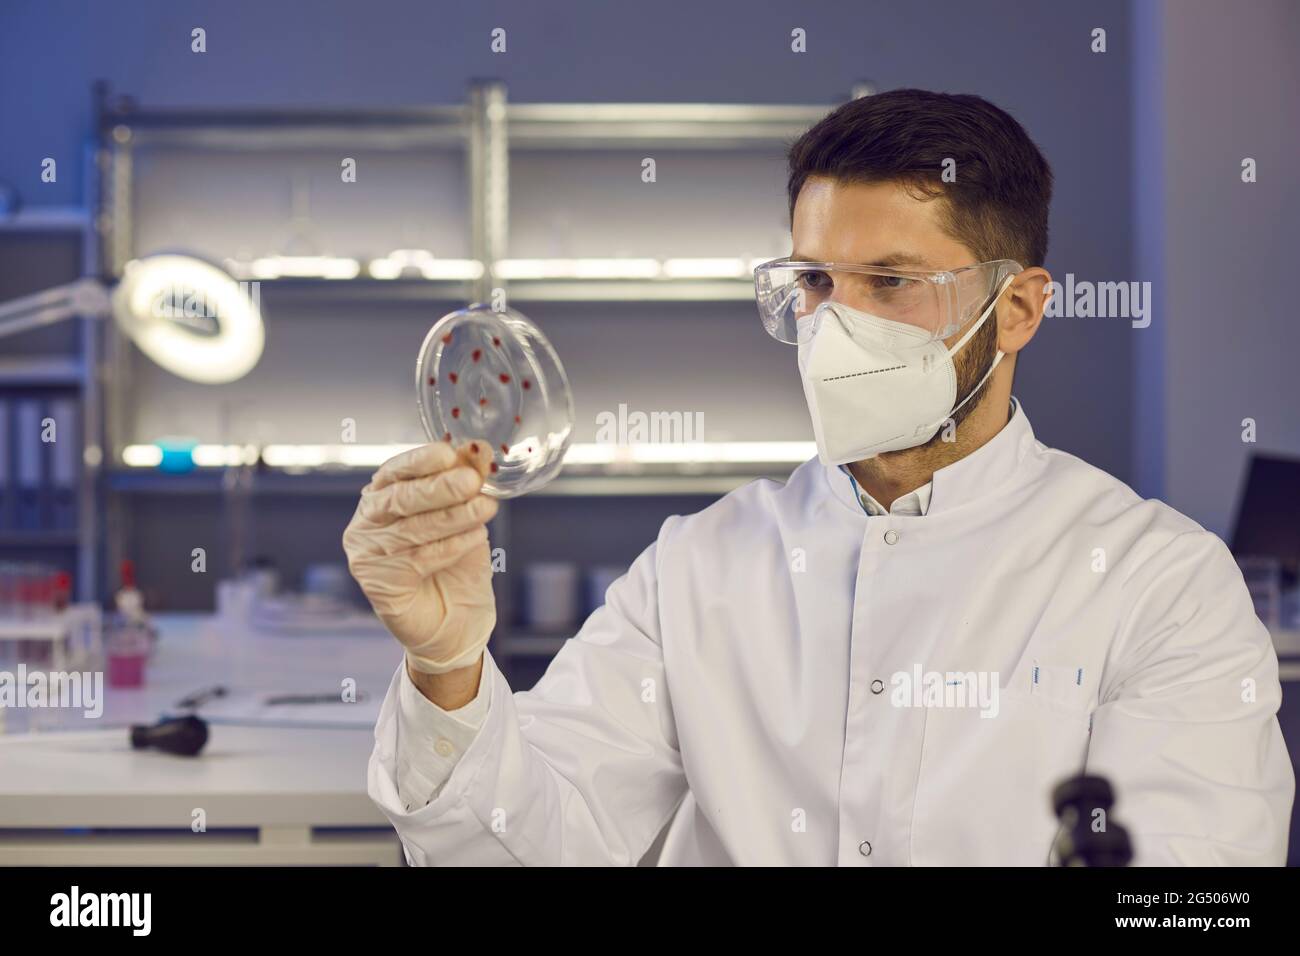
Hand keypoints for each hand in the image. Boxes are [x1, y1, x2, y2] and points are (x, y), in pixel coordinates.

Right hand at [343, 440, 497, 673]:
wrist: (454, 622)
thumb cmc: (456, 564)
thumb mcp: (466, 517)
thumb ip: (466, 486)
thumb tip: (480, 450)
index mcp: (382, 496)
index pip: (395, 471)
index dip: (421, 460)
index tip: (449, 452)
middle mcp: (368, 522)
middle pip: (400, 498)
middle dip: (439, 487)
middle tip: (471, 480)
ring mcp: (368, 553)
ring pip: (413, 529)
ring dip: (454, 516)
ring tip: (485, 508)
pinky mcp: (379, 583)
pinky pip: (419, 559)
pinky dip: (452, 545)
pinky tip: (476, 536)